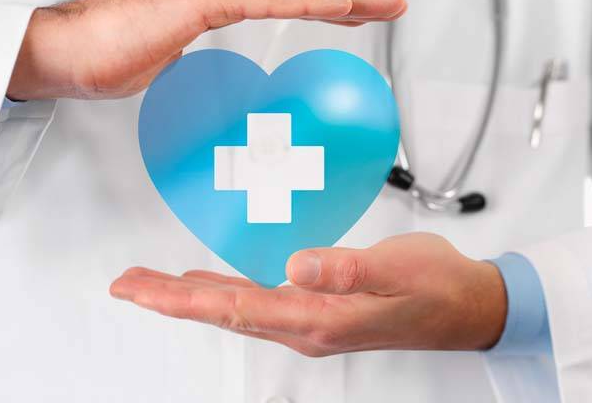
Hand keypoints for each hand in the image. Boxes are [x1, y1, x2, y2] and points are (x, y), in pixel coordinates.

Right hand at [6, 0, 406, 99]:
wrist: (65, 52)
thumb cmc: (108, 54)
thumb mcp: (172, 52)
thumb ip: (200, 47)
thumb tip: (213, 66)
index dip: (323, 0)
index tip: (359, 12)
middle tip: (390, 6)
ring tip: (382, 9)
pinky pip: (267, 0)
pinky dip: (308, 4)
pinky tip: (341, 10)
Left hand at [109, 233, 506, 355]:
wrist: (468, 307)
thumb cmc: (438, 289)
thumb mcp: (400, 273)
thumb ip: (348, 270)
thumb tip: (296, 265)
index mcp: (318, 319)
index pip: (235, 309)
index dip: (181, 300)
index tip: (139, 290)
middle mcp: (305, 325)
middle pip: (222, 312)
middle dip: (168, 299)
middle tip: (124, 285)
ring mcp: (310, 319)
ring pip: (234, 307)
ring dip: (187, 296)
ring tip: (148, 283)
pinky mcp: (317, 307)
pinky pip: (256, 300)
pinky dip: (221, 290)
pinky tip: (205, 281)